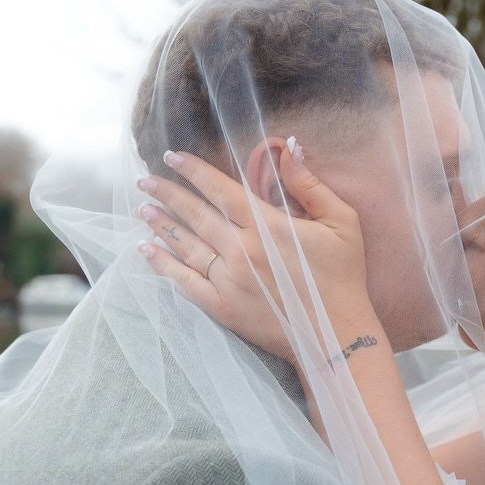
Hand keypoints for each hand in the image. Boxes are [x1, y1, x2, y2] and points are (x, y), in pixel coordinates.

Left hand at [135, 144, 375, 364]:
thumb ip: (311, 185)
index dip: (194, 171)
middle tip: (144, 180)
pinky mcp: (222, 307)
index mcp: (267, 225)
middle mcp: (241, 249)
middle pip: (195, 214)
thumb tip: (288, 149)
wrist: (336, 335)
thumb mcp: (342, 222)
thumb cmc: (342, 277)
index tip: (172, 157)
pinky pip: (184, 282)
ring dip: (161, 225)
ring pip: (186, 245)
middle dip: (167, 194)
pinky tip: (147, 251)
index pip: (220, 190)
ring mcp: (228, 280)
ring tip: (142, 210)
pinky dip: (163, 265)